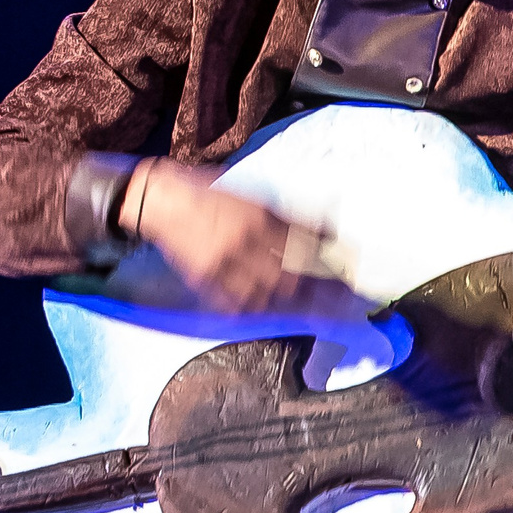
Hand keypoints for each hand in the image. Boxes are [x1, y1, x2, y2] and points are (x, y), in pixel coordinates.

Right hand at [126, 158, 368, 325]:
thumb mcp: (254, 197)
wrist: (161, 200)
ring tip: (321, 316)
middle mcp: (246, 240)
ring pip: (269, 294)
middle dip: (322, 294)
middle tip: (346, 306)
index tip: (351, 277)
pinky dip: (259, 311)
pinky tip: (278, 315)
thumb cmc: (210, 195)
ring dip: (296, 307)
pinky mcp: (206, 280)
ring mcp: (225, 263)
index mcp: (260, 216)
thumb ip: (290, 216)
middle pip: (292, 275)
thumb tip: (328, 229)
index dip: (330, 263)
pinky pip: (236, 303)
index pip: (305, 245)